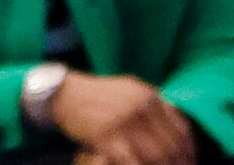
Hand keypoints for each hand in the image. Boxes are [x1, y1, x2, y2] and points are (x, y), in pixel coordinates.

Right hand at [51, 74, 195, 164]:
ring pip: (155, 156)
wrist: (58, 92)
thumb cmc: (95, 95)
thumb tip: (180, 127)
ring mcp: (122, 121)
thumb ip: (153, 105)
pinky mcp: (106, 136)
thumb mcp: (128, 90)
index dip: (189, 150)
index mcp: (147, 94)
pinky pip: (132, 161)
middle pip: (170, 145)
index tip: (189, 161)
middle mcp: (138, 106)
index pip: (181, 128)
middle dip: (179, 164)